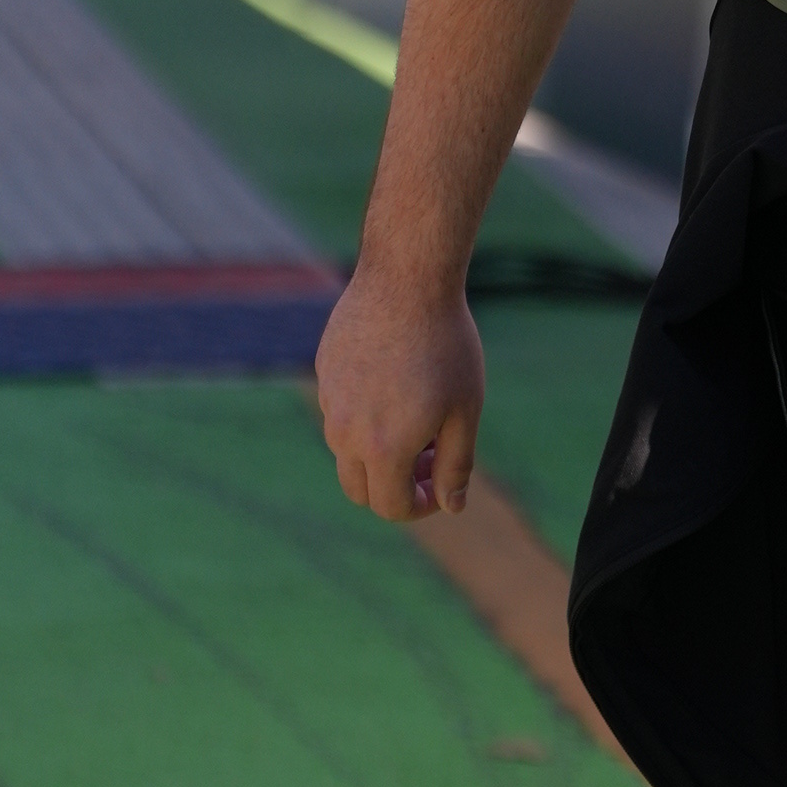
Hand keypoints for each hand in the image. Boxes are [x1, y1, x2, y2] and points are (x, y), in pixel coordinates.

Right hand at [317, 267, 486, 521]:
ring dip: (380, 451)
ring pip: (348, 450)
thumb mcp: (464, 411)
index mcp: (383, 449)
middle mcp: (345, 433)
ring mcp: (328, 402)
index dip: (421, 506)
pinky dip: (366, 416)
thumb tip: (451, 506)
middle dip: (396, 486)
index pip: (391, 506)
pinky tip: (398, 379)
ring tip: (420, 413)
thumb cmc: (446, 346)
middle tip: (433, 455)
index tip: (441, 485)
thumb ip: (456, 465)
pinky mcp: (323, 374)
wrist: (407, 280)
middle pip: (360, 489)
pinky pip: (340, 412)